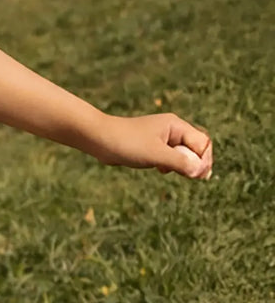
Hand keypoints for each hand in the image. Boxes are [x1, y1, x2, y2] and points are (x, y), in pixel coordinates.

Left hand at [91, 113, 212, 177]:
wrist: (99, 139)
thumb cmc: (127, 143)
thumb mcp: (156, 155)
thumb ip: (179, 162)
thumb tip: (200, 172)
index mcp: (176, 126)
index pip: (203, 143)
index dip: (203, 161)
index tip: (196, 176)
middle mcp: (172, 129)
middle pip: (196, 148)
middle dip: (194, 163)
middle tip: (188, 176)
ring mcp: (162, 138)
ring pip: (183, 154)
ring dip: (181, 165)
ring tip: (168, 169)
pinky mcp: (153, 147)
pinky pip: (170, 157)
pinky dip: (169, 165)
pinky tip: (160, 170)